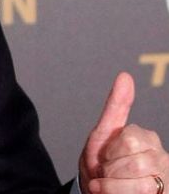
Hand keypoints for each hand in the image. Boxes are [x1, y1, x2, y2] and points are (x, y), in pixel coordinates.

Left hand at [79, 72, 168, 193]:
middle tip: (106, 173)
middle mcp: (161, 158)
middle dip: (111, 172)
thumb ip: (116, 107)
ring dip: (113, 188)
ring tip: (109, 186)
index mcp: (147, 138)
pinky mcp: (163, 193)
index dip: (109, 152)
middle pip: (136, 163)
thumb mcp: (103, 134)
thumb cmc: (101, 163)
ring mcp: (164, 179)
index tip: (105, 157)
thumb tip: (125, 76)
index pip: (130, 140)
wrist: (96, 190)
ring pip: (142, 185)